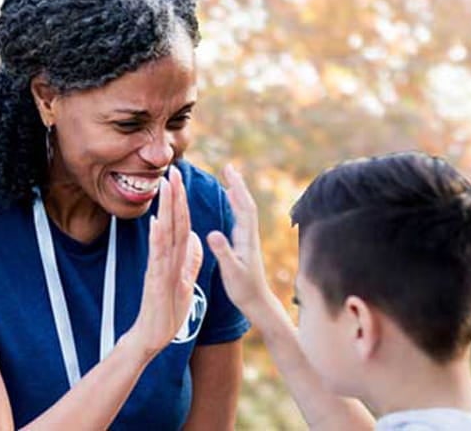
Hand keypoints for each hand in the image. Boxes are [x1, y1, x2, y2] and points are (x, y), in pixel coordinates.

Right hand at [129, 165, 202, 357]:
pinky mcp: (155, 281)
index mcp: (173, 258)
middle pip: (171, 223)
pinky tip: (157, 223)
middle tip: (172, 172)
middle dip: (173, 197)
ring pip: (163, 234)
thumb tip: (195, 239)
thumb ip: (189, 260)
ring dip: (165, 210)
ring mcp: (158, 268)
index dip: (181, 203)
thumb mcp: (184, 282)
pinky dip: (157, 240)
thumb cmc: (165, 311)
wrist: (150, 337)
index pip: (179, 225)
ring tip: (166, 188)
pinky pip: (157, 257)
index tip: (181, 181)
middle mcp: (164, 258)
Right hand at [206, 164, 271, 316]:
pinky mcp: (244, 243)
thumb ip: (223, 252)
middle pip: (246, 203)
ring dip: (237, 192)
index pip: (244, 208)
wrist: (257, 302)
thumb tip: (213, 232)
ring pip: (244, 209)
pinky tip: (231, 200)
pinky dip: (236, 204)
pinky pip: (240, 217)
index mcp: (246, 239)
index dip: (238, 189)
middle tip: (229, 167)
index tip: (229, 173)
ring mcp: (248, 239)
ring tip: (229, 177)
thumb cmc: (244, 289)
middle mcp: (249, 235)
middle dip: (238, 184)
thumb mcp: (231, 271)